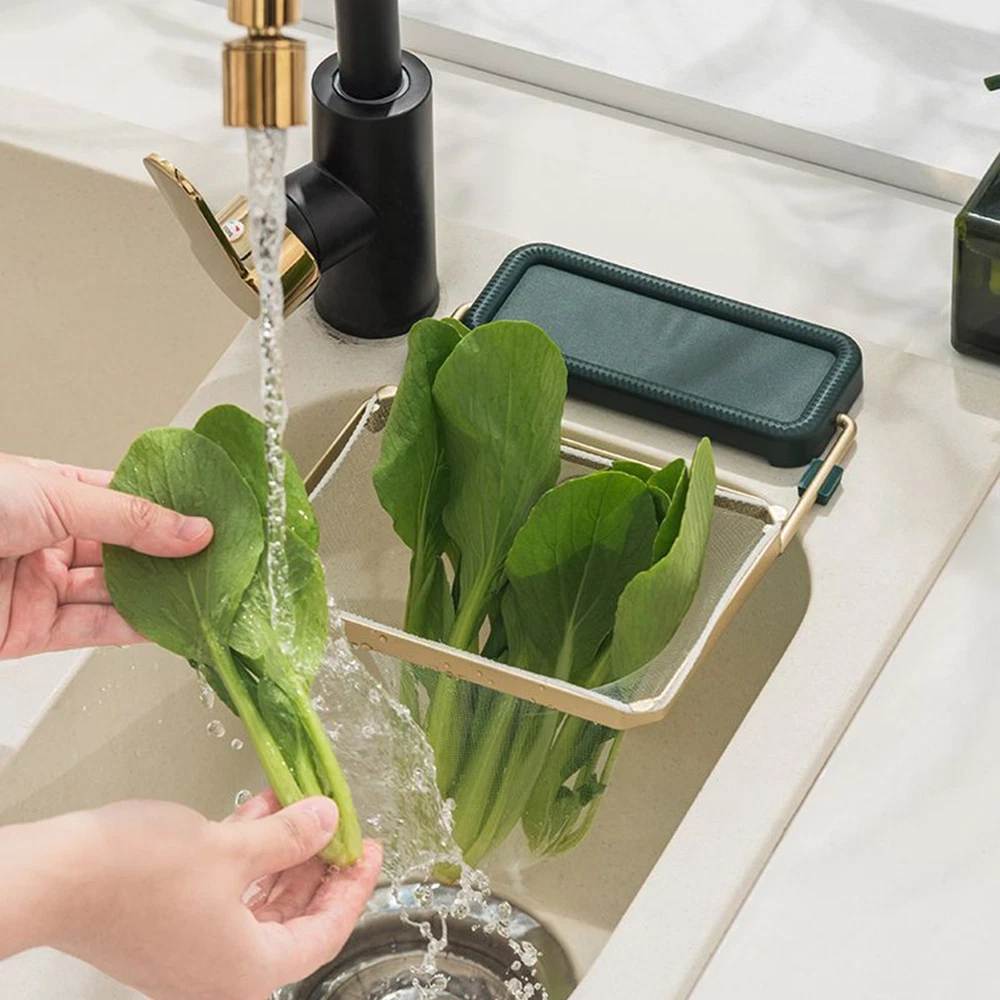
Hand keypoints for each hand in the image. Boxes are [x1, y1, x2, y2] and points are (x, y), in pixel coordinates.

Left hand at [0, 453, 213, 658]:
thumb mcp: (59, 496)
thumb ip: (132, 520)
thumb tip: (194, 530)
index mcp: (51, 494)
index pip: (125, 503)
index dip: (169, 512)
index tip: (211, 520)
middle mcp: (48, 539)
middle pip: (124, 552)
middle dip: (169, 558)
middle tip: (217, 562)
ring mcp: (40, 585)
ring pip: (113, 593)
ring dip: (158, 596)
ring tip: (203, 593)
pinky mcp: (30, 630)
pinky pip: (92, 630)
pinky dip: (131, 629)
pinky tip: (166, 623)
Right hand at [1, 791, 382, 999]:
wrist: (53, 878)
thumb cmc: (138, 875)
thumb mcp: (233, 850)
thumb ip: (290, 838)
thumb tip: (328, 820)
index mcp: (246, 970)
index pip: (323, 933)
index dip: (353, 887)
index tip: (369, 849)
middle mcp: (222, 969)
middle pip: (292, 916)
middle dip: (318, 863)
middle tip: (340, 822)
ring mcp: (193, 946)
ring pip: (260, 898)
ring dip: (283, 850)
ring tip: (305, 804)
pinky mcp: (170, 921)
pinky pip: (226, 888)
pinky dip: (248, 851)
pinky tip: (263, 807)